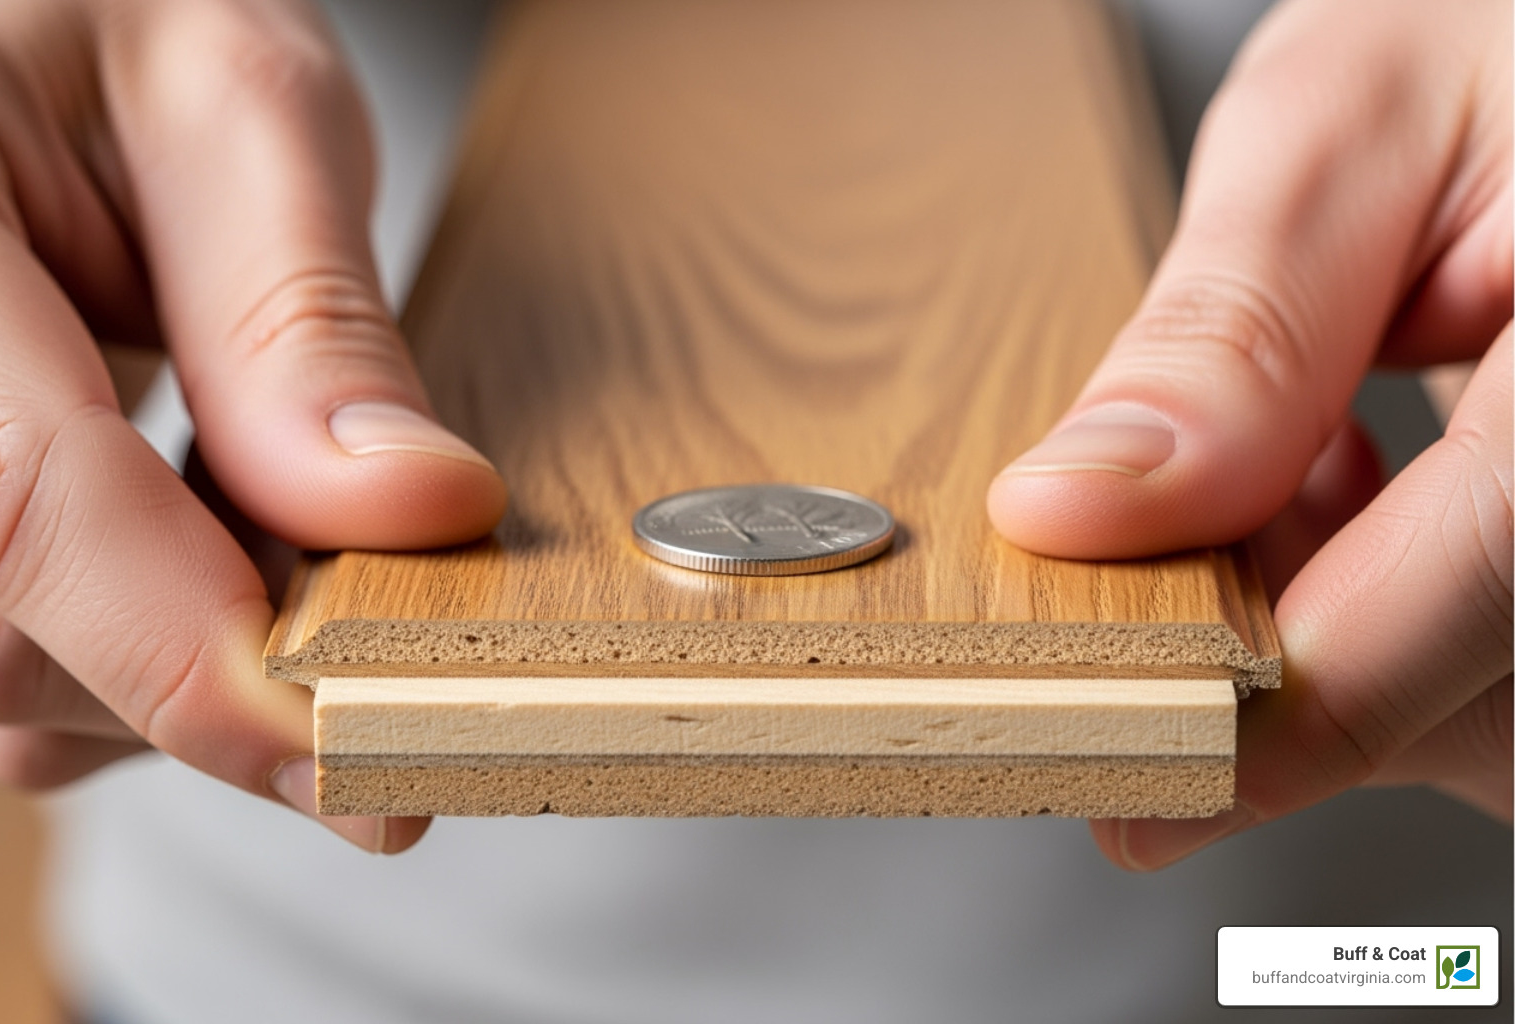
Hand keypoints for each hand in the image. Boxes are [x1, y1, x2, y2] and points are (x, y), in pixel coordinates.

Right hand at [0, 0, 504, 851]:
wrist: (41, 25)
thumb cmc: (116, 13)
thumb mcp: (239, 109)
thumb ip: (304, 320)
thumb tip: (413, 508)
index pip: (13, 502)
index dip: (193, 661)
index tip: (364, 758)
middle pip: (9, 642)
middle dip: (221, 659)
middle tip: (384, 600)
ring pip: (12, 689)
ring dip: (193, 664)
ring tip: (292, 535)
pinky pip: (26, 663)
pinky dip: (155, 652)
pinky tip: (224, 553)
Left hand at [988, 0, 1510, 867]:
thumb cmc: (1506, 37)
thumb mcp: (1351, 123)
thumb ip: (1234, 327)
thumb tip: (1076, 511)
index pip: (1501, 565)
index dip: (1308, 704)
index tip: (1144, 786)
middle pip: (1491, 696)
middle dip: (1300, 666)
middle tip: (1170, 571)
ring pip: (1490, 712)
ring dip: (1338, 635)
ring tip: (1298, 469)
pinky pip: (1492, 668)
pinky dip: (1380, 609)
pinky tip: (1350, 489)